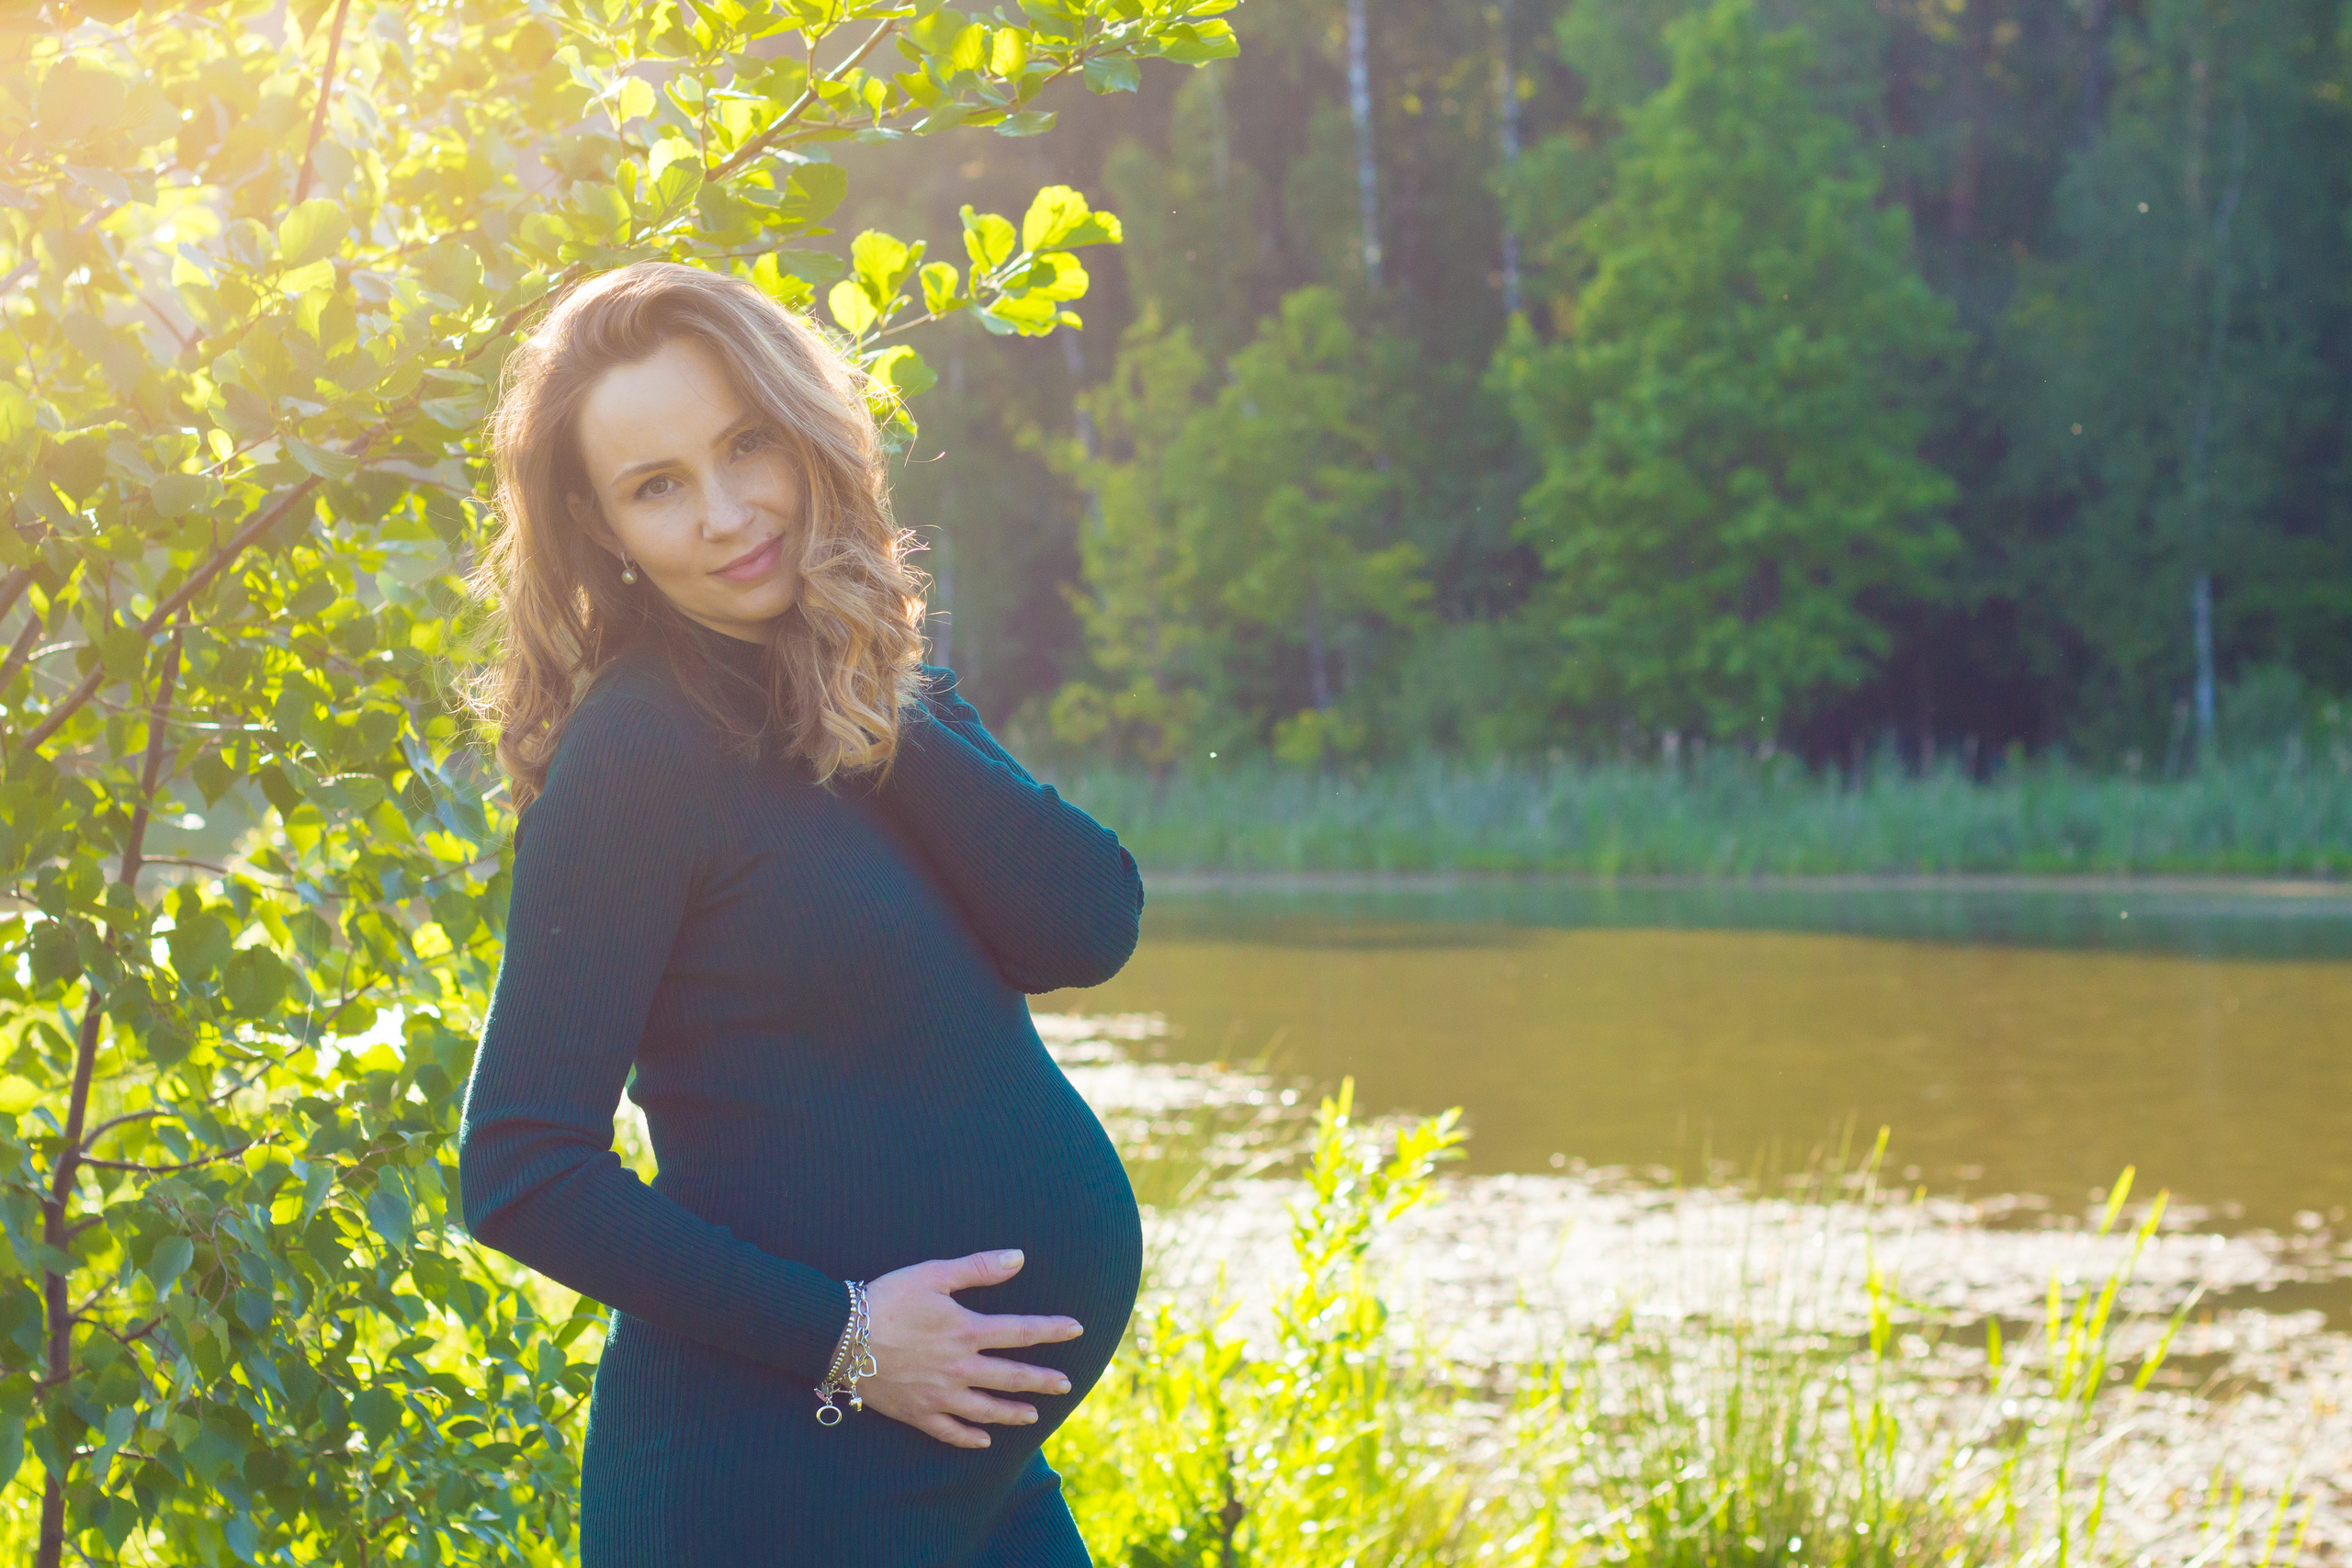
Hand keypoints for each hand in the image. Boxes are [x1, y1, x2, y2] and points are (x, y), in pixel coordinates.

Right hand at [857, 1249, 1081, 1449]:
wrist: (839, 1335)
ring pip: (986, 1410)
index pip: (1021, 1331)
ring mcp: (939, 1395)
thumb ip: (978, 1267)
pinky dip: (969, 1438)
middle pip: (1011, 1377)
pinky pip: (949, 1432)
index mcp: (967, 1330)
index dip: (1052, 1330)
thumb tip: (1019, 1257)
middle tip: (1067, 1385)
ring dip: (1013, 1413)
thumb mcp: (933, 1273)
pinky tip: (983, 1441)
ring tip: (1033, 1416)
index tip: (1077, 1329)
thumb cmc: (886, 1298)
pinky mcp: (917, 1413)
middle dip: (1042, 1380)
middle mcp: (960, 1368)